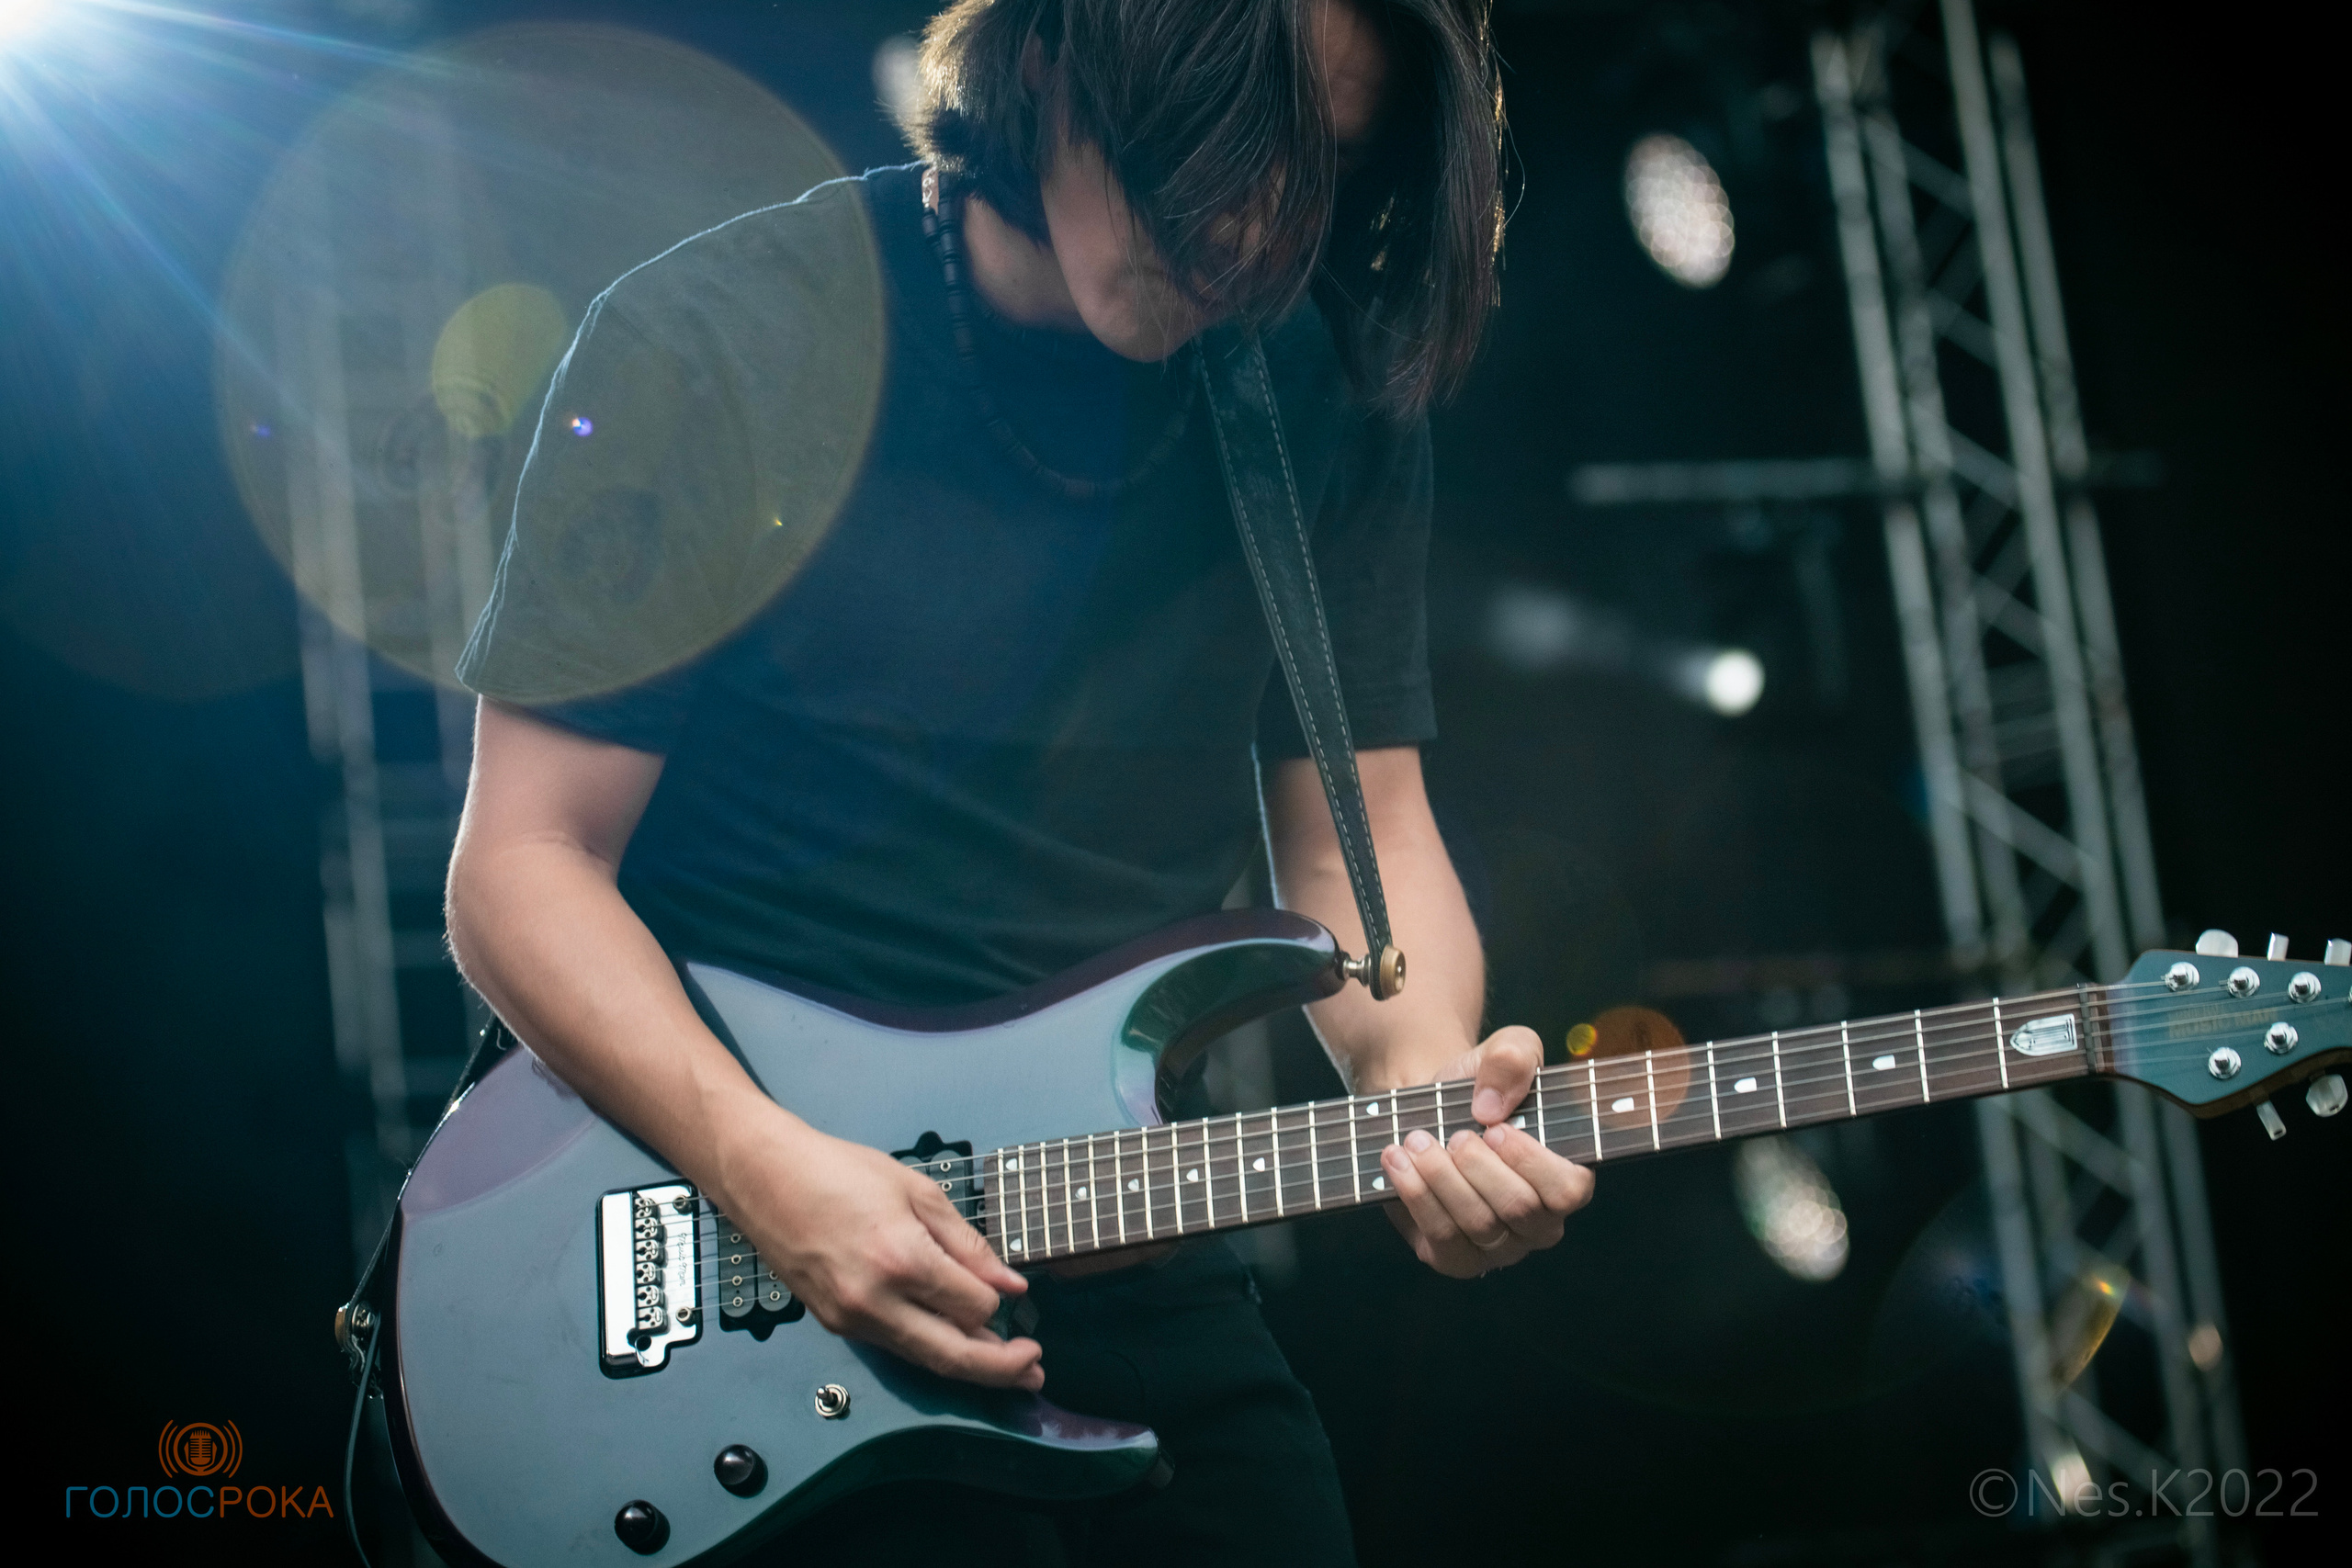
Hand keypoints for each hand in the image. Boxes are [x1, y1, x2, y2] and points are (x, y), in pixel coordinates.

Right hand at [720, 1113, 1043, 1388]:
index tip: (1012, 1291)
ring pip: (923, 1360)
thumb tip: (1011, 1286)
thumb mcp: (917, 1192)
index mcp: (902, 1260)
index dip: (999, 1302)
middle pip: (952, 1357)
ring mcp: (851, 1319)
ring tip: (1010, 1368)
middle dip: (1001, 1370)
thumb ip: (968, 1245)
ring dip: (970, 1366)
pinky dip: (931, 1348)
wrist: (764, 1178)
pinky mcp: (835, 1325)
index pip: (974, 1307)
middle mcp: (875, 1302)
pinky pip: (896, 1346)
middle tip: (1036, 1371)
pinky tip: (955, 1341)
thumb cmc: (840, 1171)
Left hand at [1374, 1025, 1594, 1277]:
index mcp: (1565, 1180)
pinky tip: (1398, 1161)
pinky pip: (1441, 1241)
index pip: (1568, 1191)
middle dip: (1479, 1168)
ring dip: (1442, 1179)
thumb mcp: (1505, 1049)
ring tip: (1417, 1141)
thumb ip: (1515, 1058)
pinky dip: (1417, 1198)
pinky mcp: (1455, 1259)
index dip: (1533, 1163)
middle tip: (1455, 1135)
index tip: (1496, 1130)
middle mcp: (1540, 1224)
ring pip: (1478, 1226)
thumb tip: (1491, 1107)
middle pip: (1518, 1210)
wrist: (1428, 1108)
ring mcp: (1499, 1248)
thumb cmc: (1480, 1085)